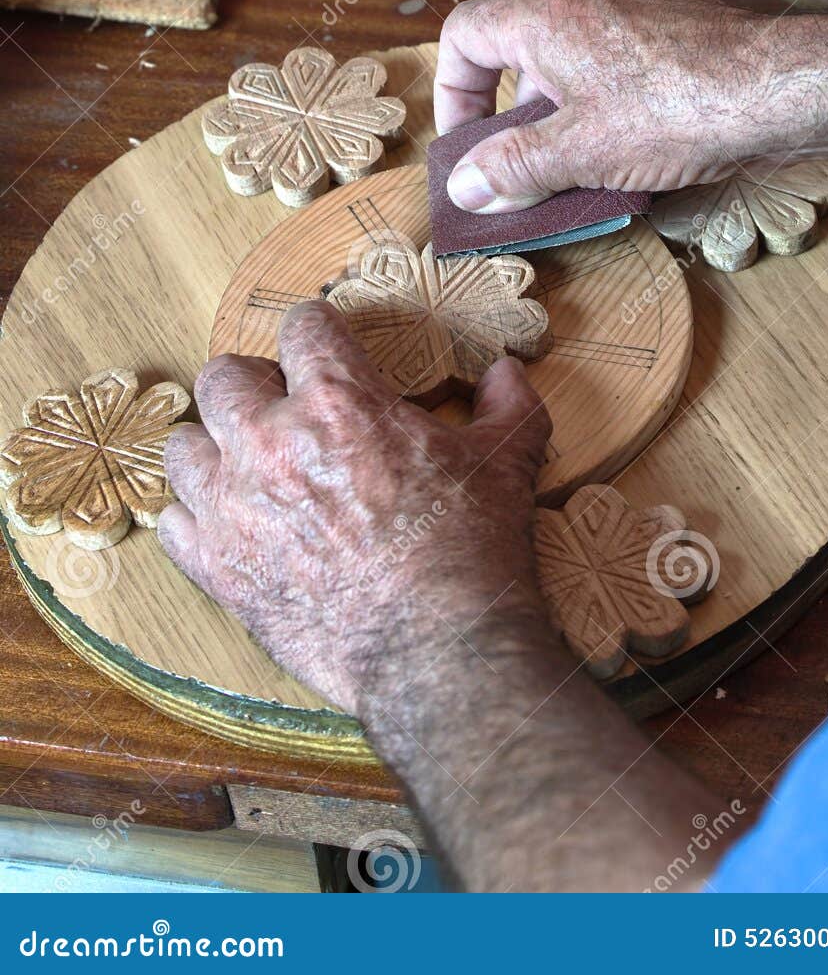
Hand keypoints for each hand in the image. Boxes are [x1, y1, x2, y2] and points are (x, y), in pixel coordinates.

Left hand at [157, 300, 551, 719]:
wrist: (440, 649)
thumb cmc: (472, 548)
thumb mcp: (507, 459)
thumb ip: (506, 404)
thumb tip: (506, 372)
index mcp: (340, 401)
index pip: (302, 326)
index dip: (319, 332)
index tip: (329, 350)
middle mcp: (272, 442)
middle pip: (223, 376)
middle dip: (254, 384)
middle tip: (285, 410)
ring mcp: (234, 507)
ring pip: (183, 446)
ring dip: (214, 449)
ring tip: (247, 466)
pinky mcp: (219, 569)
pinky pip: (173, 523)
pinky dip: (198, 520)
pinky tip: (233, 525)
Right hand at [434, 0, 827, 211]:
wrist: (780, 88)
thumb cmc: (680, 108)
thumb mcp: (579, 151)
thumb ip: (513, 167)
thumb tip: (465, 185)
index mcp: (545, 18)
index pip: (464, 35)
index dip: (452, 92)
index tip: (467, 146)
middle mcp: (583, 3)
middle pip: (516, 54)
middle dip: (511, 121)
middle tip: (517, 174)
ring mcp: (630, 16)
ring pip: (568, 68)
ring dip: (559, 122)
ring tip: (574, 176)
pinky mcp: (669, 37)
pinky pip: (613, 72)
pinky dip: (603, 114)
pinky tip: (628, 161)